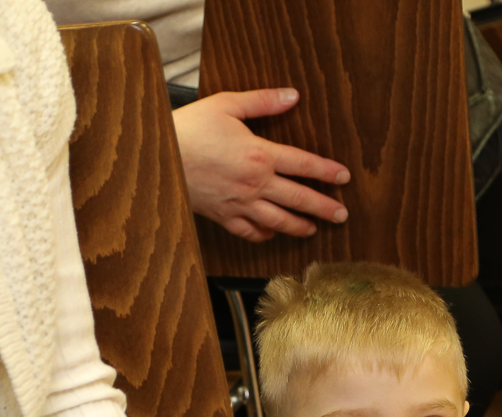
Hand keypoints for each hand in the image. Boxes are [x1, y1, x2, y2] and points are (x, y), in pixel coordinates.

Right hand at [173, 88, 350, 241]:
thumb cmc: (190, 128)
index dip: (327, 172)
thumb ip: (263, 101)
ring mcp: (240, 204)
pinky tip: (273, 233)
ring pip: (279, 221)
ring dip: (300, 226)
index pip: (304, 165)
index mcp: (260, 155)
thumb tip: (293, 96)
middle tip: (342, 215)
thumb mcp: (226, 105)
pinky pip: (250, 232)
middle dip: (324, 208)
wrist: (157, 157)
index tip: (344, 178)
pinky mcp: (224, 217)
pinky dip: (265, 235)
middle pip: (299, 199)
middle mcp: (255, 184)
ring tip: (314, 229)